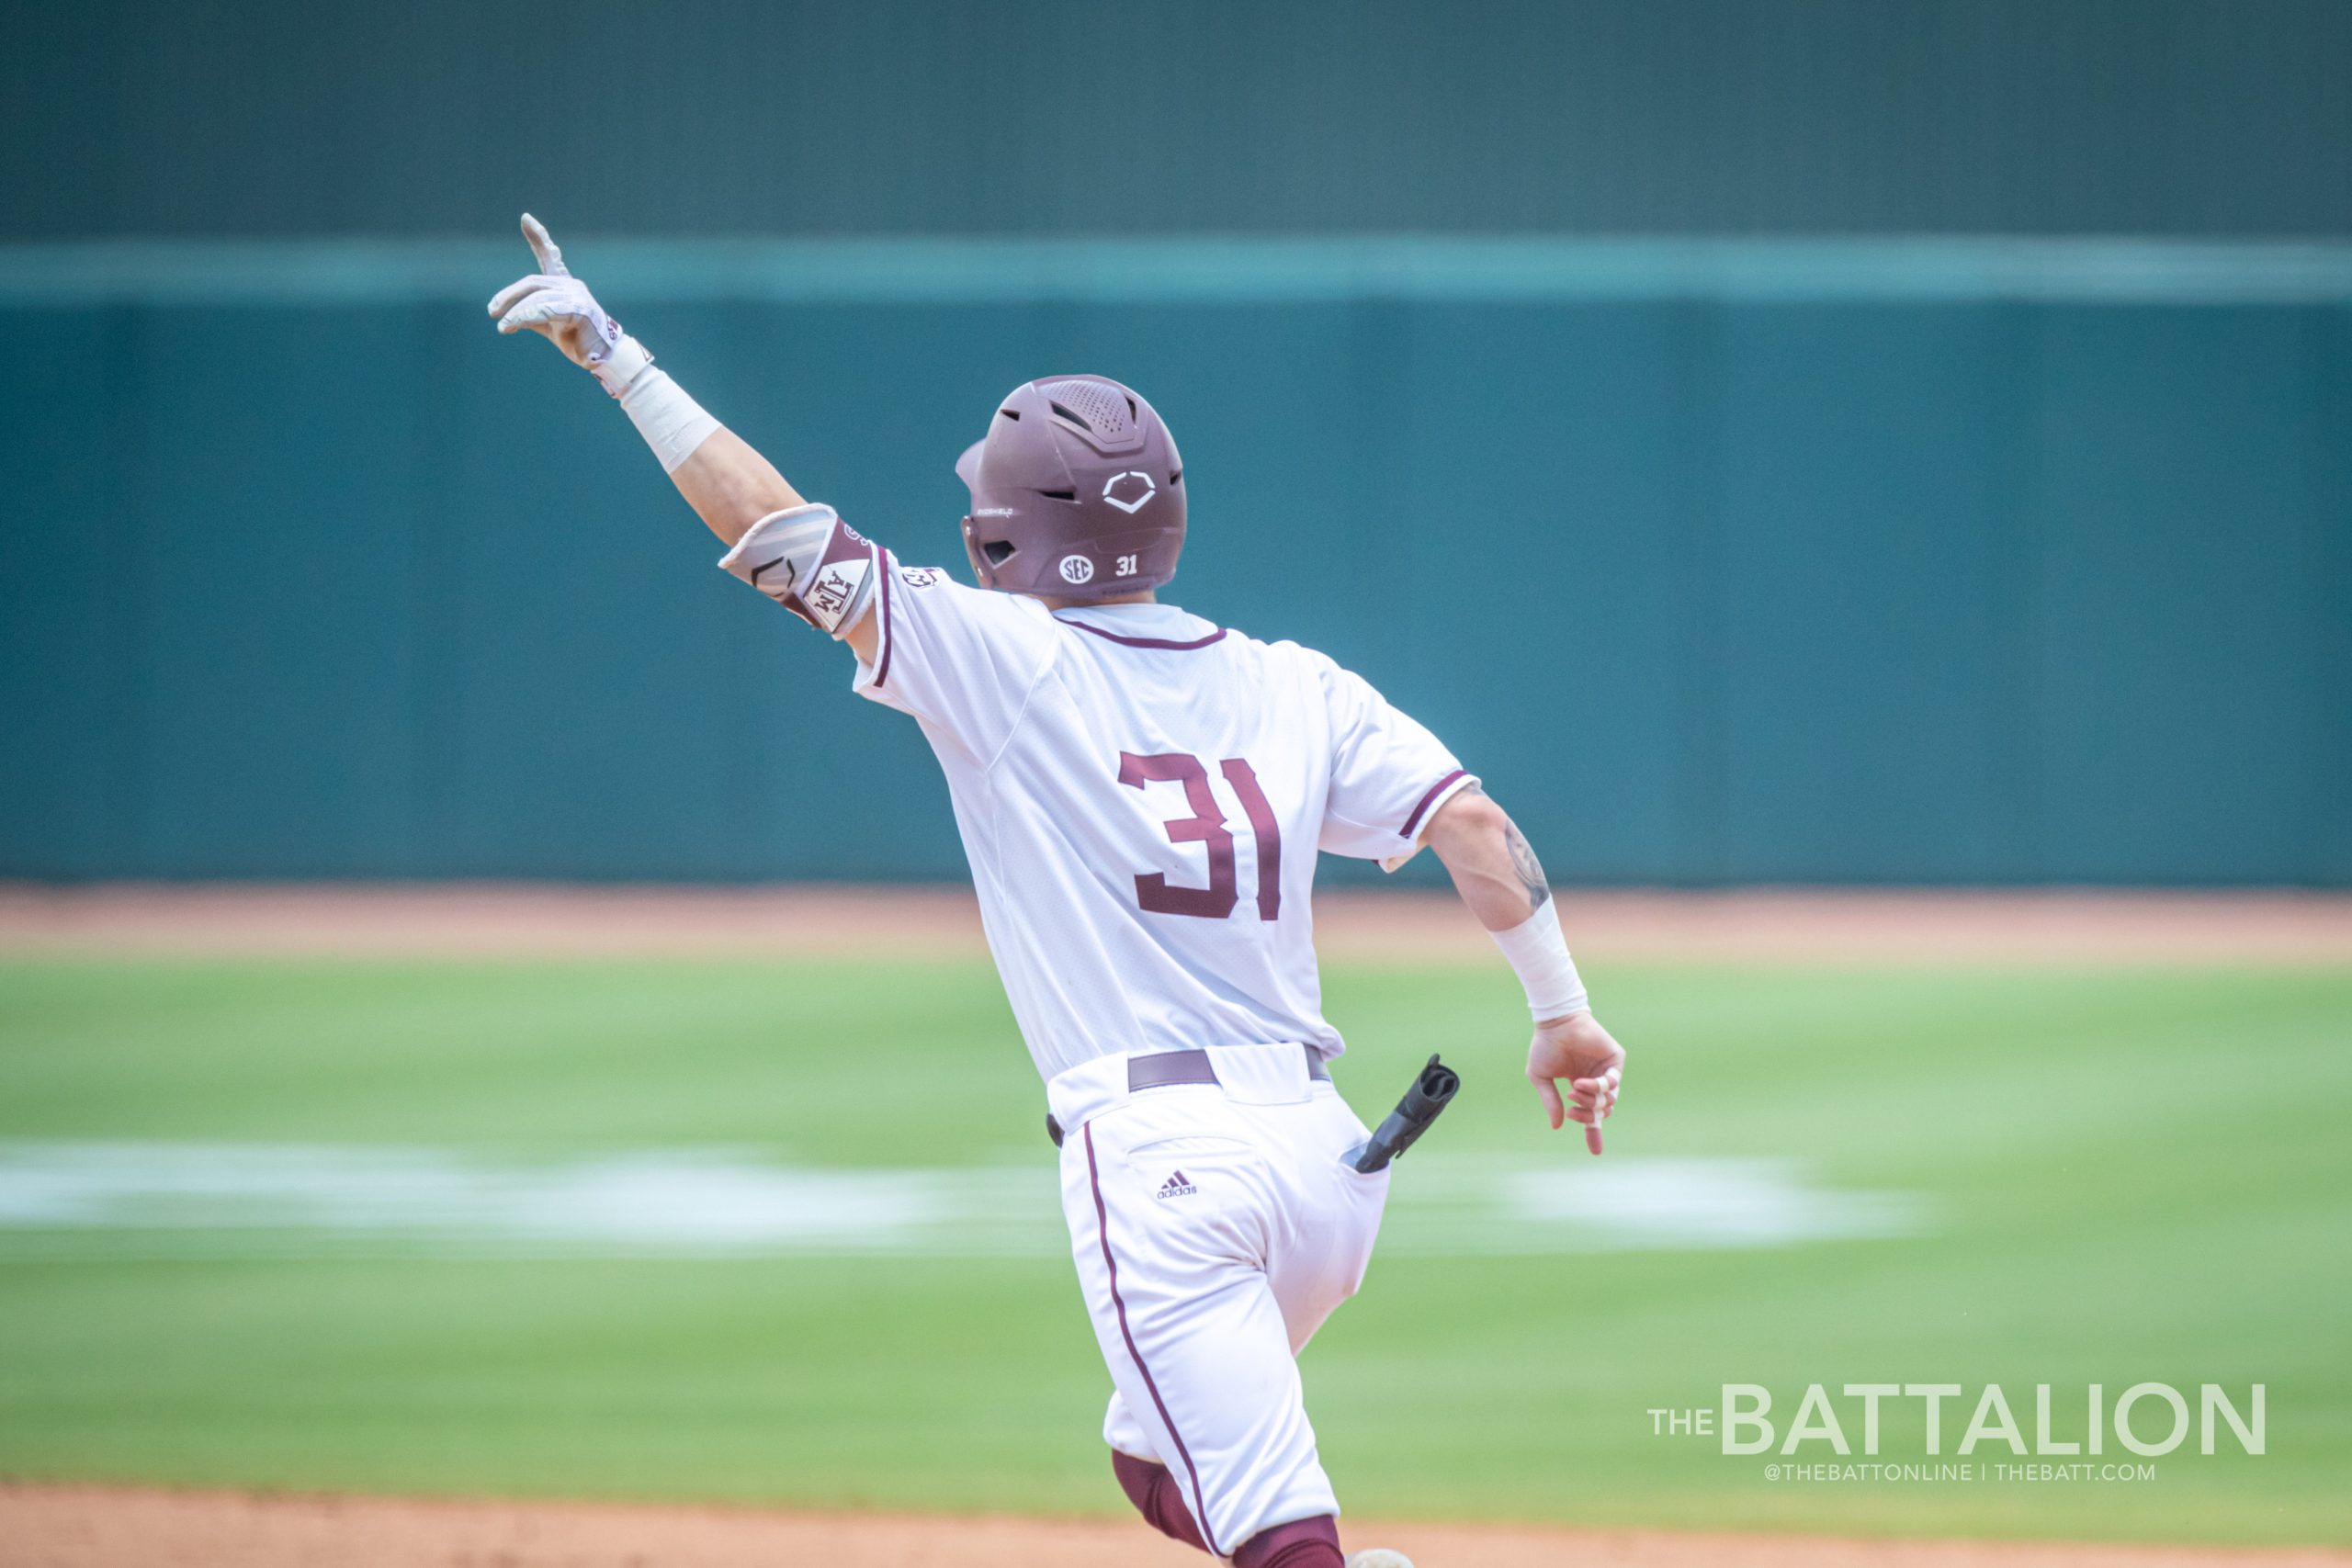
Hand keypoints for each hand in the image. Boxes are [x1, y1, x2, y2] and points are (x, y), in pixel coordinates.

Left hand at [487, 215, 633, 387]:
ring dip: (515, 313)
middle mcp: (571, 285)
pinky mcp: (580, 310)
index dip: (539, 237)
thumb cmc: (575, 338)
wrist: (601, 356)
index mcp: (564, 284)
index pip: (550, 256)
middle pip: (532, 283)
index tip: (526, 218)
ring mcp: (577, 296)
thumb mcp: (545, 322)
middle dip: (508, 296)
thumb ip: (528, 312)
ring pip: (537, 298)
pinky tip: (512, 325)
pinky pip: (547, 310)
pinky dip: (526, 317)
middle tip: (492, 311)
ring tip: (502, 326)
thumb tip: (504, 314)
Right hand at [1527, 1011, 1624, 1154]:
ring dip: (1589, 1101)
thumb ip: (1551, 1101)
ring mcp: (1608, 1070)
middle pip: (1602, 1112)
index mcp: (1580, 1085)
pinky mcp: (1615, 1060)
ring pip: (1609, 1101)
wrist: (1555, 1022)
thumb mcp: (1541, 1078)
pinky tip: (1580, 1083)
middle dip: (1587, 1118)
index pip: (1592, 1115)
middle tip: (1572, 1111)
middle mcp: (1596, 1080)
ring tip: (1572, 1091)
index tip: (1595, 1153)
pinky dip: (1596, 1088)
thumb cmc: (1545, 1046)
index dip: (1593, 1133)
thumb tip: (1558, 1126)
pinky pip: (1611, 1083)